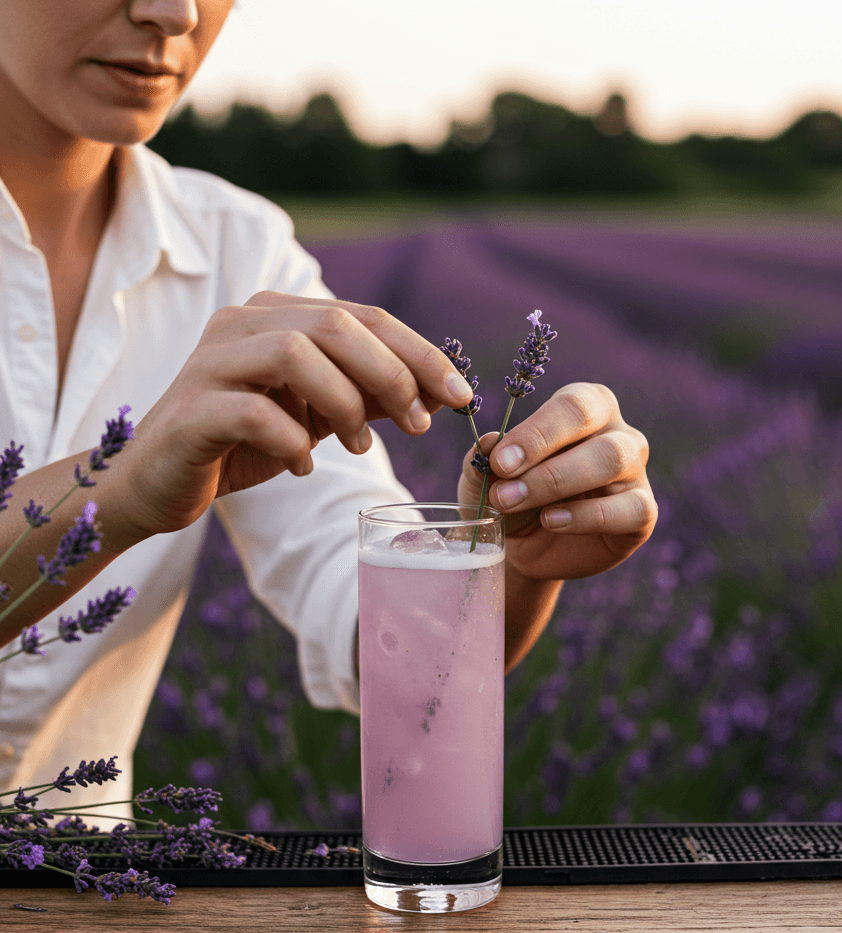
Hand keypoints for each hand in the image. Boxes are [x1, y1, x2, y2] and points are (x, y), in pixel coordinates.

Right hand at [117, 293, 471, 537]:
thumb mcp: (314, 416)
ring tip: (358, 446)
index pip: (361, 316)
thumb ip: (365, 397)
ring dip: (344, 403)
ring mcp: (211, 362)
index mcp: (274, 315)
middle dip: (392, 375)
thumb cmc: (239, 444)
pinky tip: (302, 466)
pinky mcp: (192, 410)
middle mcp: (240, 323)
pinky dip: (292, 441)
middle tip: (417, 424)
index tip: (460, 394)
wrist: (156, 483)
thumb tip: (435, 395)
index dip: (419, 352)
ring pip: (296, 354)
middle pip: (335, 325)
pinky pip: (255, 412)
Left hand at [457, 383, 656, 582]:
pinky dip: (587, 516)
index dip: (534, 431)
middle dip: (542, 452)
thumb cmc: (513, 497)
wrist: (529, 549)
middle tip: (504, 482)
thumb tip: (488, 442)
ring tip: (516, 503)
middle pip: (591, 422)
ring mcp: (634, 471)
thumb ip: (484, 461)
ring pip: (612, 460)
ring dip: (557, 481)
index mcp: (584, 407)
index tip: (499, 460)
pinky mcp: (643, 512)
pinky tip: (552, 521)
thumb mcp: (489, 479)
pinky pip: (630, 508)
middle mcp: (616, 431)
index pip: (569, 405)